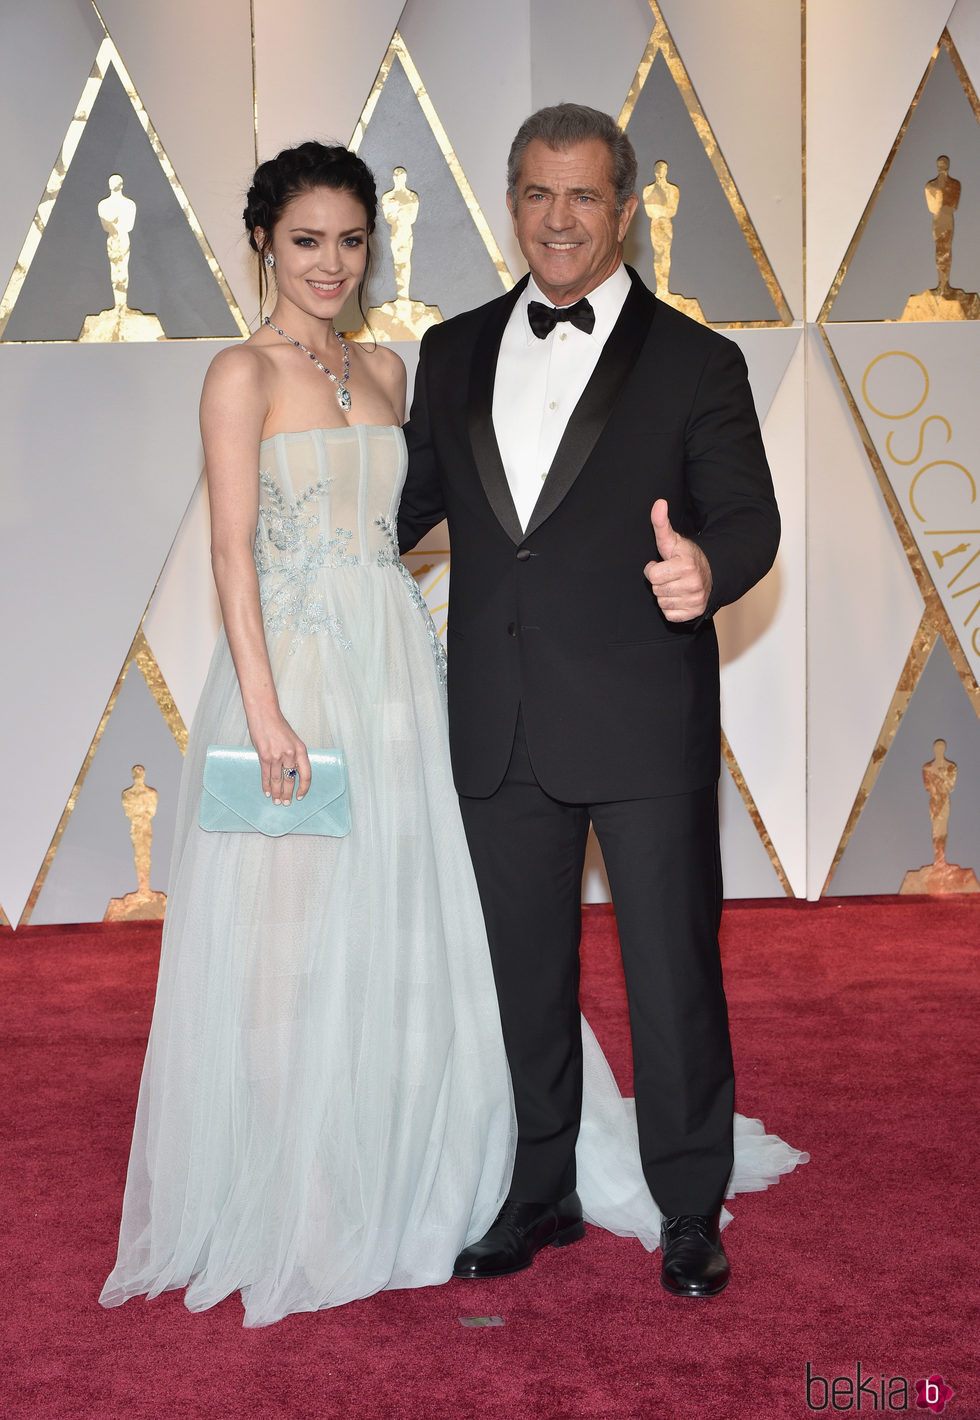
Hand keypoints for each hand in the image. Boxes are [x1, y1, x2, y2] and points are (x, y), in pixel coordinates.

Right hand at [248, 714, 311, 804]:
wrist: (264, 713)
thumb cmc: (277, 725)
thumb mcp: (292, 739)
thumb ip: (293, 754)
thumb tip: (291, 771)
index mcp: (301, 750)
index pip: (306, 774)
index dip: (304, 787)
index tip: (300, 796)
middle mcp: (290, 754)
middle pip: (291, 779)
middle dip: (288, 793)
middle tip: (286, 803)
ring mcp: (277, 755)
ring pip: (278, 780)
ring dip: (277, 793)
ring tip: (276, 801)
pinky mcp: (264, 756)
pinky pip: (266, 775)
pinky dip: (266, 785)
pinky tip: (267, 792)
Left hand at [644, 498, 711, 621]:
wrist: (710, 573)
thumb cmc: (685, 557)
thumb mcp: (672, 540)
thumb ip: (661, 523)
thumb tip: (659, 503)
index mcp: (686, 565)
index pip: (652, 575)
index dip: (653, 569)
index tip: (663, 564)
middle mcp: (693, 583)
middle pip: (656, 590)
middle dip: (660, 582)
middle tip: (671, 575)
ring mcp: (695, 599)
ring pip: (662, 603)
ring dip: (665, 595)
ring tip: (676, 585)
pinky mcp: (695, 612)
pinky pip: (669, 615)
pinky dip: (672, 608)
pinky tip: (680, 596)